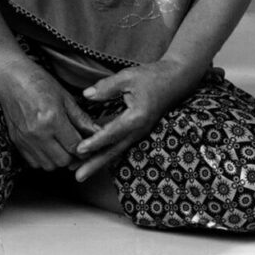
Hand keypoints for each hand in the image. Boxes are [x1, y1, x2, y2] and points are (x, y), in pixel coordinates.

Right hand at [0, 55, 97, 170]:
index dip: (85, 148)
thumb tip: (97, 132)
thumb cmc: (38, 82)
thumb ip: (81, 118)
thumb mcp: (64, 97)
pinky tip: (46, 145)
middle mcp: (38, 133)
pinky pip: (34, 163)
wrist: (9, 77)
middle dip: (72, 155)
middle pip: (63, 160)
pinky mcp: (16, 142)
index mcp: (52, 119)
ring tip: (59, 144)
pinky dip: (43, 158)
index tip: (87, 143)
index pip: (75, 146)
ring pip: (49, 165)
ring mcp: (25, 139)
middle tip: (74, 143)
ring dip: (58, 159)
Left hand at [71, 57, 200, 181]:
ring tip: (81, 173)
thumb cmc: (153, 77)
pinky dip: (106, 153)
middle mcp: (139, 130)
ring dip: (99, 162)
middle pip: (114, 151)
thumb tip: (87, 95)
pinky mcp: (138, 131)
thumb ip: (106, 87)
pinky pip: (120, 145)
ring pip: (116, 151)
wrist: (177, 80)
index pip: (111, 133)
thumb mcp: (128, 77)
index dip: (95, 142)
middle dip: (95, 165)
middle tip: (77, 177)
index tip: (79, 150)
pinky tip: (94, 158)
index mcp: (136, 118)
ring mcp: (139, 133)